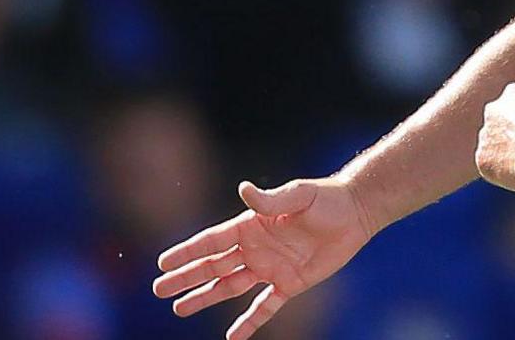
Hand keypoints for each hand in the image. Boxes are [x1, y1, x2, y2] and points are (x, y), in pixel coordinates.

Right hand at [153, 177, 375, 338]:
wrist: (355, 213)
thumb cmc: (326, 199)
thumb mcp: (298, 196)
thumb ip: (270, 199)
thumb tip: (244, 189)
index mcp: (252, 226)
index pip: (212, 242)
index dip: (187, 252)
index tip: (162, 262)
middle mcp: (256, 249)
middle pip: (213, 267)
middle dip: (186, 278)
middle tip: (159, 289)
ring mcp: (270, 268)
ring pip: (230, 288)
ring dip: (205, 298)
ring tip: (179, 308)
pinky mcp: (290, 284)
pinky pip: (265, 307)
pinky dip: (249, 322)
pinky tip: (232, 337)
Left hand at [476, 82, 514, 191]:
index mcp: (514, 93)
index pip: (514, 104)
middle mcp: (493, 110)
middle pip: (498, 123)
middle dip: (510, 135)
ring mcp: (486, 135)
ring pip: (492, 145)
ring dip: (504, 153)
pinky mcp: (482, 158)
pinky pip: (489, 166)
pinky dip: (499, 171)